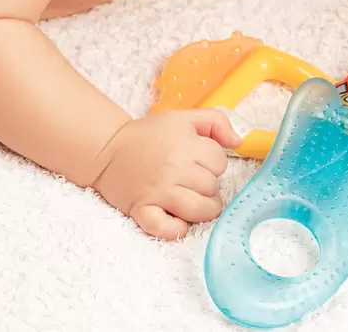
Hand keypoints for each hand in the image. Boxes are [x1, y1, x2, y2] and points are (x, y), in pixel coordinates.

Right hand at [90, 109, 241, 238]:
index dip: (215, 162)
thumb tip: (238, 142)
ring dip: (203, 208)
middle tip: (195, 179)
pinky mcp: (142, 212)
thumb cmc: (150, 134)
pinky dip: (177, 229)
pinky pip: (169, 230)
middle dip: (209, 185)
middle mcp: (174, 170)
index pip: (220, 163)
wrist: (108, 149)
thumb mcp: (184, 117)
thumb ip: (216, 121)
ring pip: (200, 211)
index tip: (201, 160)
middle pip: (212, 187)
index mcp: (185, 145)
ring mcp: (158, 193)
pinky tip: (178, 218)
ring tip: (195, 199)